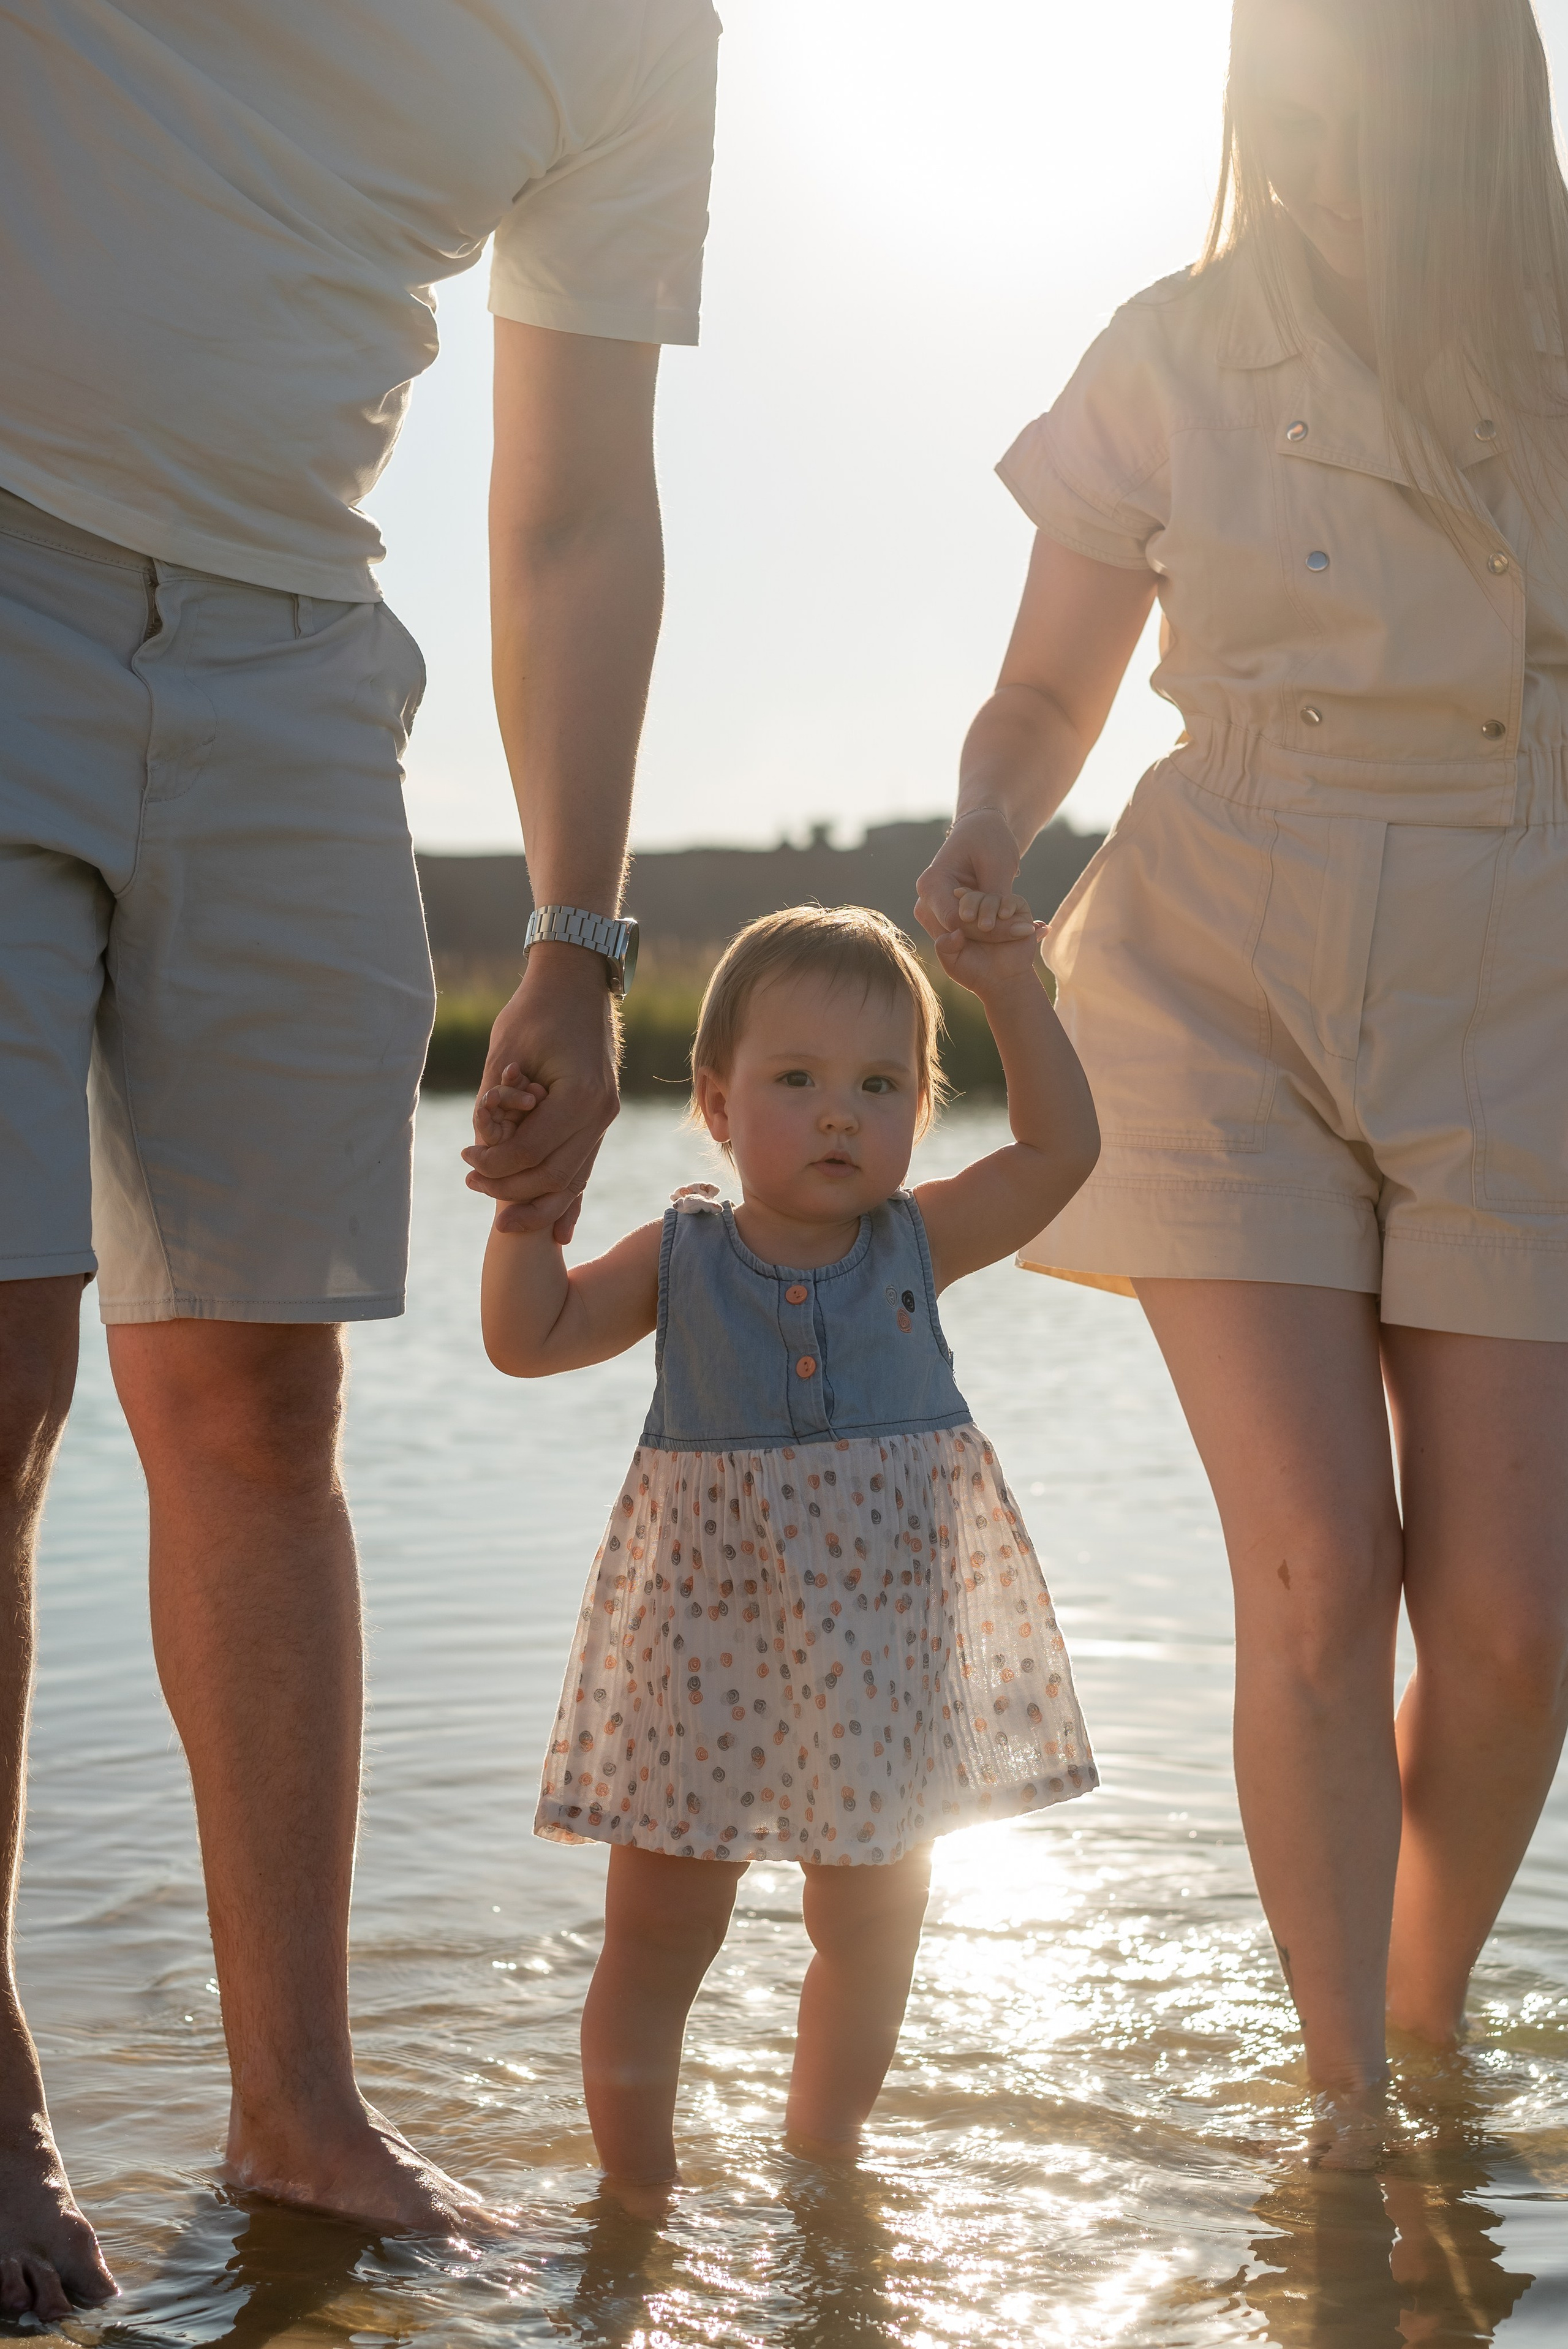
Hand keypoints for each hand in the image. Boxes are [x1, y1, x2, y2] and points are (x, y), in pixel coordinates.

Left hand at [460, 946, 618, 1238]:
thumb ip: (494, 1103)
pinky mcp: (600, 1119)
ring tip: (505, 1221)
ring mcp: (606, 1118)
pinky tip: (558, 1230)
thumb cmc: (535, 1009)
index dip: (496, 1164)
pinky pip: (584, 1168)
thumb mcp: (506, 1050)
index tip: (466, 1159)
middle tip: (473, 1185)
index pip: (534, 1150)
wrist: (576, 982)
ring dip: (538, 1204)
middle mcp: (602, 1113)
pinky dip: (568, 1198)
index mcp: (582, 1096)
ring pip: (573, 1179)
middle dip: (512, 1190)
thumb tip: (483, 1148)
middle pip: (556, 1175)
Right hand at [914, 808, 1027, 945]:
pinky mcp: (946, 917)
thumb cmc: (988, 839)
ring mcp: (933, 912)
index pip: (955, 920)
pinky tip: (1015, 926)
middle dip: (993, 935)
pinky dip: (991, 932)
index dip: (988, 929)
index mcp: (931, 884)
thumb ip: (995, 895)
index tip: (1021, 929)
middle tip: (1029, 930)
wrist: (981, 830)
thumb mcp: (997, 864)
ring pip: (963, 937)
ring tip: (1025, 928)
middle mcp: (926, 902)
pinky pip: (967, 933)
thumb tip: (992, 926)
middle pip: (958, 933)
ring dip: (993, 936)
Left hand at [930, 894, 1047, 999]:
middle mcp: (980, 913)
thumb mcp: (951, 962)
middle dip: (969, 903)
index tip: (956, 912)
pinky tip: (1004, 915)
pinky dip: (1008, 904)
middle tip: (968, 918)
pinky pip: (1013, 900)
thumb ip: (944, 945)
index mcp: (962, 920)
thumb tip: (956, 930)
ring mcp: (999, 912)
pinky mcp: (1019, 915)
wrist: (1003, 983)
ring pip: (991, 896)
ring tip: (987, 927)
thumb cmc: (975, 973)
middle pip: (972, 895)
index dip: (955, 903)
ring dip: (987, 908)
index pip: (955, 902)